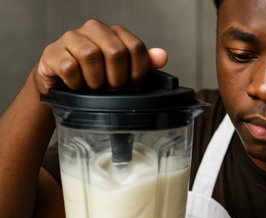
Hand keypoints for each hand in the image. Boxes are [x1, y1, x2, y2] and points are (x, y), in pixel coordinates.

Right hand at [33, 19, 167, 93]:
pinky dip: (76, 82)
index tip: (131, 84)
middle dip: (117, 78)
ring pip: (91, 55)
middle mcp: (93, 29)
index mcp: (115, 33)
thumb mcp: (123, 73)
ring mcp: (71, 38)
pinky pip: (69, 66)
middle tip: (112, 89)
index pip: (135, 47)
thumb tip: (162, 56)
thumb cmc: (96, 78)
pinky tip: (77, 86)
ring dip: (96, 80)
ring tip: (94, 87)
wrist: (63, 87)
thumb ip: (143, 63)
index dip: (136, 72)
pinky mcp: (52, 52)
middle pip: (115, 51)